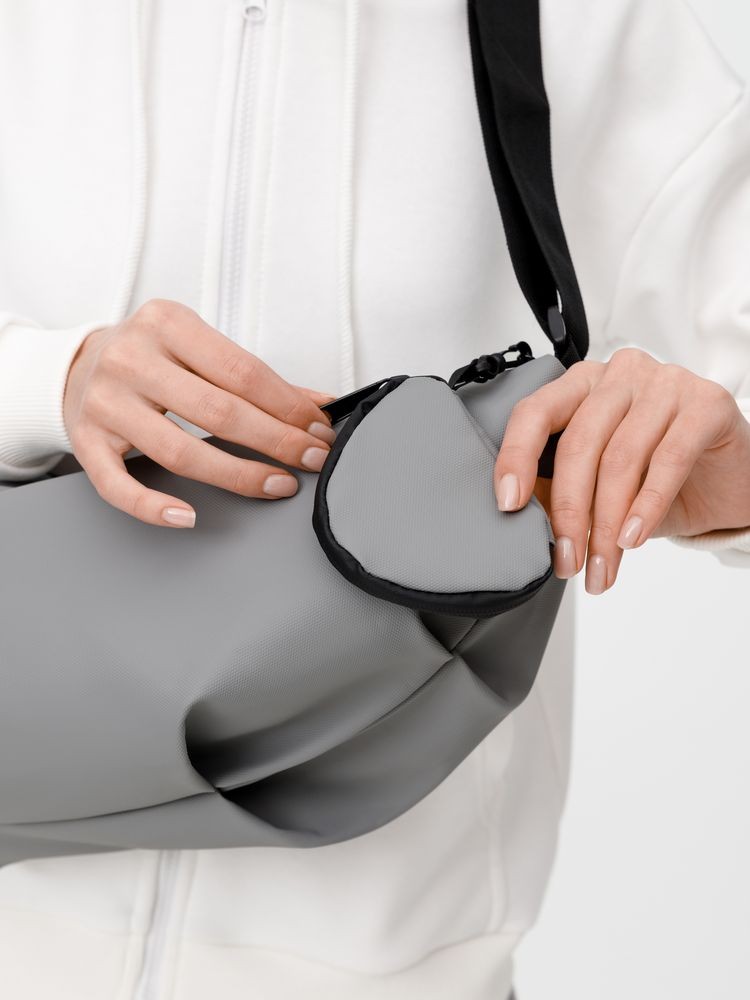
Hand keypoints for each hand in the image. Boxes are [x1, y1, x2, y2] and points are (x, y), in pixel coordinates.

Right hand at [63, 299, 335, 527]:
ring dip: (237, 475)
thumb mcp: (198, 348)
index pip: (242, 371)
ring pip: (178, 451)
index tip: (319, 429)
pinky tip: (188, 516)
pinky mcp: (86, 442)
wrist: (73, 365)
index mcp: (166, 324)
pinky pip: (119, 485)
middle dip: (276, 441)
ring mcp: (105, 403)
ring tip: (277, 484)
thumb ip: (253, 376)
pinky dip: (153, 506)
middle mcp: (131, 359)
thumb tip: (318, 405)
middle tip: (313, 459)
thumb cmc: (149, 357)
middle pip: (218, 411)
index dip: (288, 406)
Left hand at [493, 348, 749, 593]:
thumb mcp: (598, 483)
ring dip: (606, 523)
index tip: (508, 503)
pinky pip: (668, 459)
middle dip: (568, 512)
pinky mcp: (707, 403)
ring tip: (602, 564)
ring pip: (620, 458)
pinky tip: (633, 538)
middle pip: (578, 444)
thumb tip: (521, 518)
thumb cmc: (656, 476)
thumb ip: (561, 486)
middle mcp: (619, 375)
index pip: (535, 412)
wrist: (727, 482)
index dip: (516, 457)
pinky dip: (647, 506)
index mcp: (582, 384)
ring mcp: (665, 382)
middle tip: (567, 559)